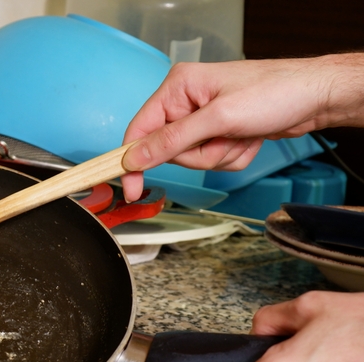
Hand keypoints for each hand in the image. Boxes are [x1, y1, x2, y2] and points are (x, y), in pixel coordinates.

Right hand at [119, 54, 363, 200]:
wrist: (317, 97)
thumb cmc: (275, 92)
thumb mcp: (219, 118)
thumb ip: (172, 140)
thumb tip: (135, 157)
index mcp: (178, 87)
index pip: (139, 130)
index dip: (133, 160)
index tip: (131, 187)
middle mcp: (186, 101)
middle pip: (170, 150)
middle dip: (200, 154)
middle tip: (224, 138)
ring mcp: (204, 117)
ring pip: (194, 158)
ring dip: (220, 155)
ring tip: (242, 135)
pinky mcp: (220, 130)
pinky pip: (213, 158)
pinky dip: (233, 155)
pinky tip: (249, 138)